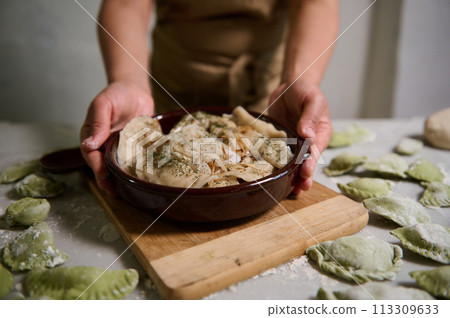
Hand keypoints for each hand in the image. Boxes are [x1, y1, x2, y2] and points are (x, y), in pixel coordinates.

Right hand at [80, 80, 153, 194]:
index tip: (103, 175)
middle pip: (102, 165)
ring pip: (116, 167)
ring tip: (124, 192)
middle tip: (113, 192)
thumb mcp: (104, 104)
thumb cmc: (117, 94)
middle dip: (106, 180)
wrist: (135, 90)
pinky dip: (134, 171)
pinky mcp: (133, 148)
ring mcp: (118, 147)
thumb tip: (89, 145)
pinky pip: (132, 162)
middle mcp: (104, 144)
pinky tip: (140, 179)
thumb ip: (97, 123)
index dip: (96, 167)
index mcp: (92, 135)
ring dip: (119, 179)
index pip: (91, 155)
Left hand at [268, 80, 331, 193]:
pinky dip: (273, 165)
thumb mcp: (312, 100)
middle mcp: (307, 143)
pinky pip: (275, 155)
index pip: (316, 151)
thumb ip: (310, 116)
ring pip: (291, 164)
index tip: (306, 173)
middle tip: (299, 189)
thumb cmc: (305, 91)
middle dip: (303, 177)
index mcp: (319, 134)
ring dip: (290, 177)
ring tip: (287, 191)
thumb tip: (308, 134)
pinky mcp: (277, 142)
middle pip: (305, 163)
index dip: (311, 163)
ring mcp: (292, 144)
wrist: (289, 86)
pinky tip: (269, 175)